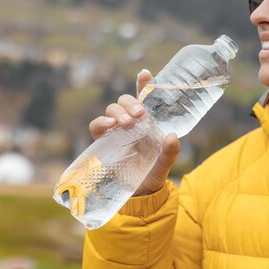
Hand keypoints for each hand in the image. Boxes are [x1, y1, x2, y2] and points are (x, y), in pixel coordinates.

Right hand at [88, 69, 180, 195]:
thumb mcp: (165, 164)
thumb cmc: (153, 175)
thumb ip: (170, 152)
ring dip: (119, 111)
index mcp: (148, 123)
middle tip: (140, 114)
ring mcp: (116, 131)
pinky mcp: (103, 141)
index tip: (145, 74)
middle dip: (131, 102)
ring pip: (112, 109)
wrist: (137, 194)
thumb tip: (172, 136)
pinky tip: (110, 126)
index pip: (145, 99)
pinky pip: (96, 125)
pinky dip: (101, 122)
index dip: (144, 84)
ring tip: (127, 123)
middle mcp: (132, 123)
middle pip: (126, 100)